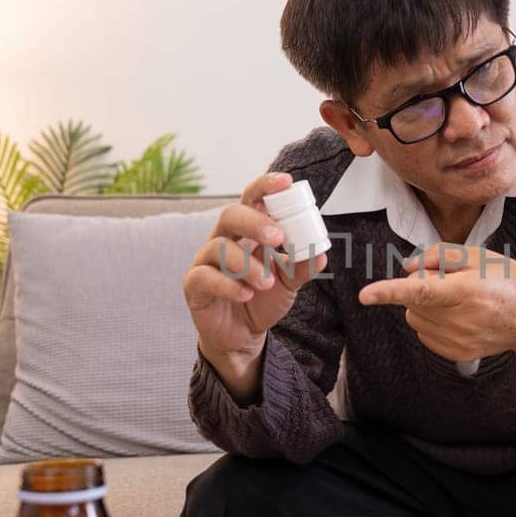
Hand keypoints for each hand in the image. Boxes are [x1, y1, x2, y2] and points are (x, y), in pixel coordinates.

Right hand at [183, 172, 327, 393]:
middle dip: (254, 222)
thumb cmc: (263, 298)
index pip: (251, 199)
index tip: (286, 181)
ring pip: (218, 247)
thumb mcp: (289, 283)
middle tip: (277, 237)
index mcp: (246, 231)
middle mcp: (223, 239)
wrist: (243, 335)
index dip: (266, 186)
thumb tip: (321, 253)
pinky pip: (204, 277)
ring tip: (267, 282)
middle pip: (230, 215)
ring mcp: (206, 261)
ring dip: (247, 263)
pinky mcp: (194, 286)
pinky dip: (228, 285)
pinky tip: (246, 295)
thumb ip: (303, 267)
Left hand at [357, 244, 515, 385]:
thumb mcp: (479, 255)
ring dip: (424, 305)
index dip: (390, 292)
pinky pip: (425, 333)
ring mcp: (459, 340)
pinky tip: (456, 314)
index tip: (366, 295)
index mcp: (468, 290)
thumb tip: (407, 266)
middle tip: (449, 280)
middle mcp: (462, 319)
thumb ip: (439, 255)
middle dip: (421, 286)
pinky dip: (431, 321)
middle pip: (414, 301)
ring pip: (415, 318)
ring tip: (456, 298)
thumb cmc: (509, 280)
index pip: (421, 291)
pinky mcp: (456, 353)